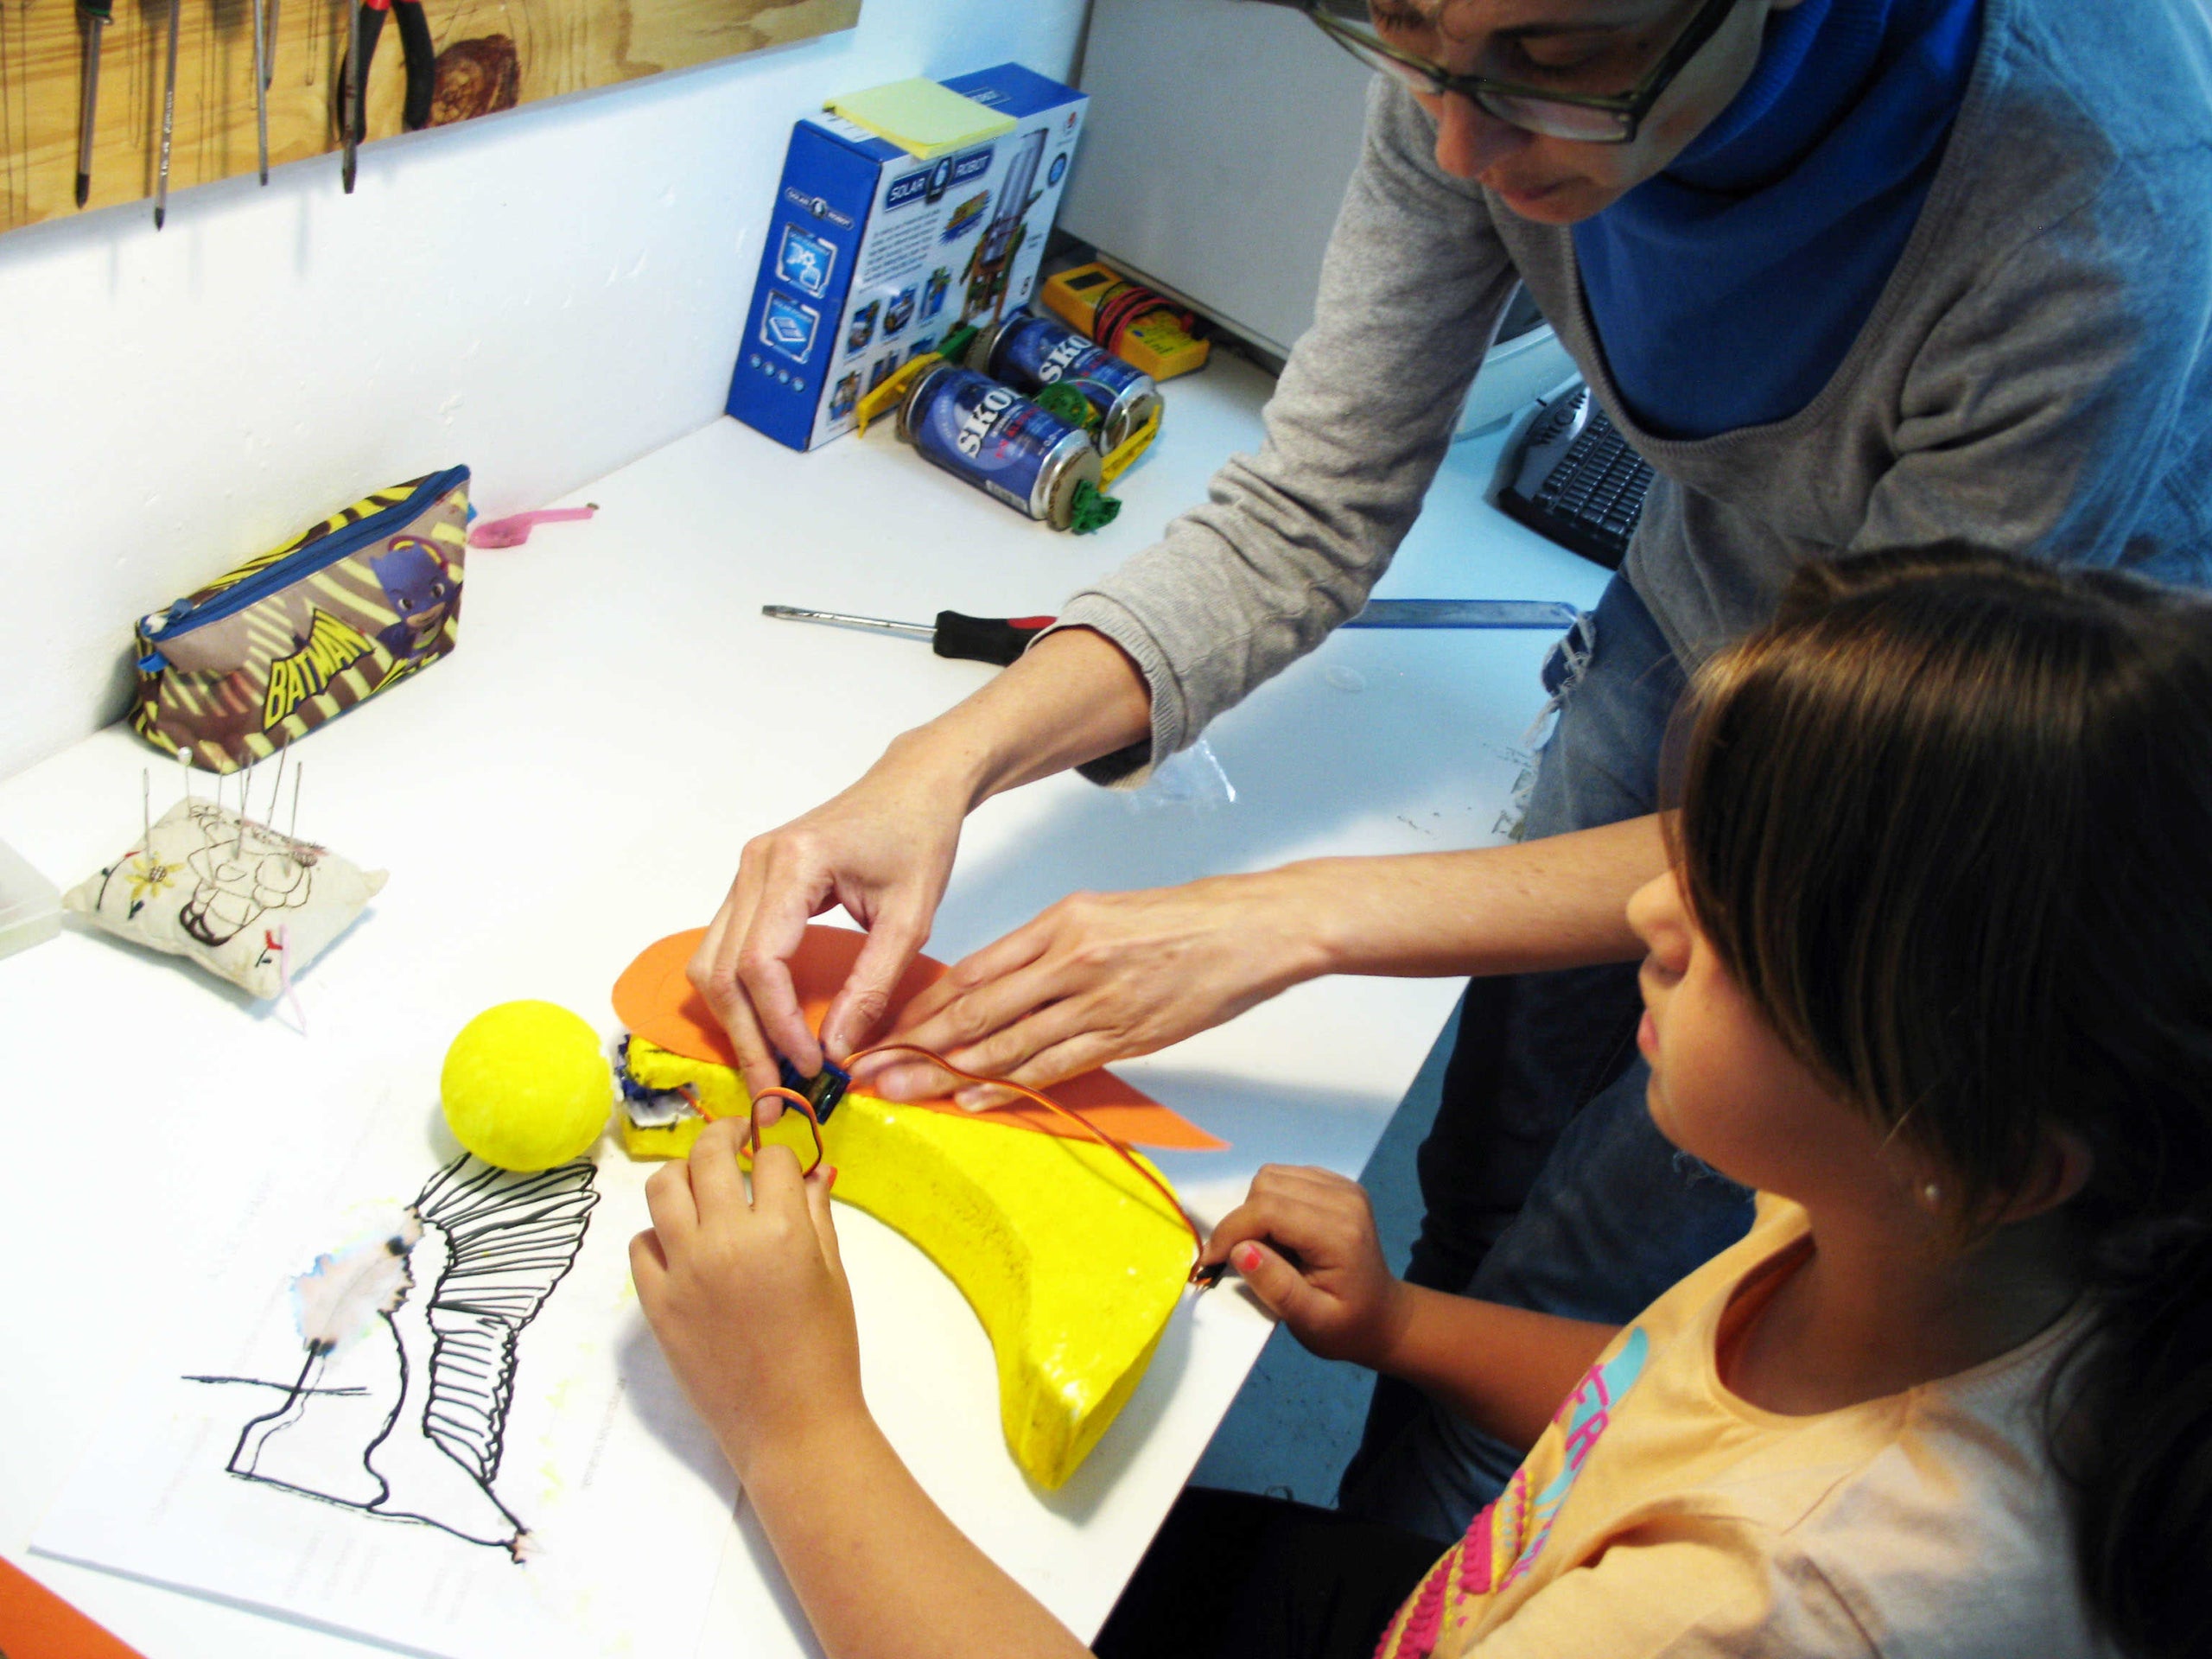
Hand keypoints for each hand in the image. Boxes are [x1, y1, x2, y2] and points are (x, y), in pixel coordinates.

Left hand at [630, 1120, 864, 1483]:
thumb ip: (817, 1215)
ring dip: (683, 1175)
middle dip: (724, 1136)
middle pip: (708, 1156)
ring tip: (700, 1184)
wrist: (792, 1424)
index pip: (770, 1158)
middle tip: (733, 1139)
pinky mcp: (656, 1303)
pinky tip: (681, 1242)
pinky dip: (658, 1234)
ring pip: (662, 1188)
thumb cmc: (826, 1349)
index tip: (778, 1162)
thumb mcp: (833, 1274)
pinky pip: (640, 1245)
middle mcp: (725, 1240)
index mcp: (780, 1230)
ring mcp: (683, 1271)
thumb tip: (814, 1170)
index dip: (778, 1154)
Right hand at [689, 734, 970, 1108]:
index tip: (811, 1066)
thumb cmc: (920, 838)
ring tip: (770, 1069)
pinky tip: (768, 1030)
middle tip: (775, 1093)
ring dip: (736, 1022)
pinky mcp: (751, 885)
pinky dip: (739, 995)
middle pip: (721, 970)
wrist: (915, 785)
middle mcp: (753, 865)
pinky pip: (724, 949)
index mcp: (794, 864)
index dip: (779, 1024)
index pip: (760, 962)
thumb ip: (872, 985)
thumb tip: (836, 1051)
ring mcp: (745, 873)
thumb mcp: (910, 918)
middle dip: (747, 1038)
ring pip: (711, 964)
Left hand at [855, 872, 1328, 1106]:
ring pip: (1005, 1044)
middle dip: (916, 1044)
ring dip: (946, 1073)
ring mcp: (1096, 1001)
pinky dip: (1005, 1086)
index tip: (886, 1027)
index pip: (973, 970)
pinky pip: (1051, 1066)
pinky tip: (968, 1099)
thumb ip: (1049, 946)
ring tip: (902, 1091)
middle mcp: (1069, 961)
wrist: (1252, 929)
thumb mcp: (1103, 913)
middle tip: (869, 1068)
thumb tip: (996, 983)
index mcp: (1060, 923)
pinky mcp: (1125, 1036)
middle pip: (975, 1010)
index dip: (922, 1005)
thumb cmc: (1182, 920)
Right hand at [1197, 1165, 1409, 1368]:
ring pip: (1272, 1176)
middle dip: (1243, 1222)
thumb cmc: (1345, 1326)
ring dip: (1256, 1210)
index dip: (1232, 1231)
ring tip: (1268, 1248)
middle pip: (1266, 1186)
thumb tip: (1241, 1250)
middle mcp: (1344, 1199)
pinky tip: (1283, 1233)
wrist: (1382, 1316)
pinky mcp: (1338, 1184)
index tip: (1213, 1261)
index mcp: (1339, 1233)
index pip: (1268, 1210)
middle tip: (1247, 1260)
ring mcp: (1343, 1187)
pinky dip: (1271, 1202)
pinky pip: (1286, 1177)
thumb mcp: (1310, 1321)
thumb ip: (1276, 1287)